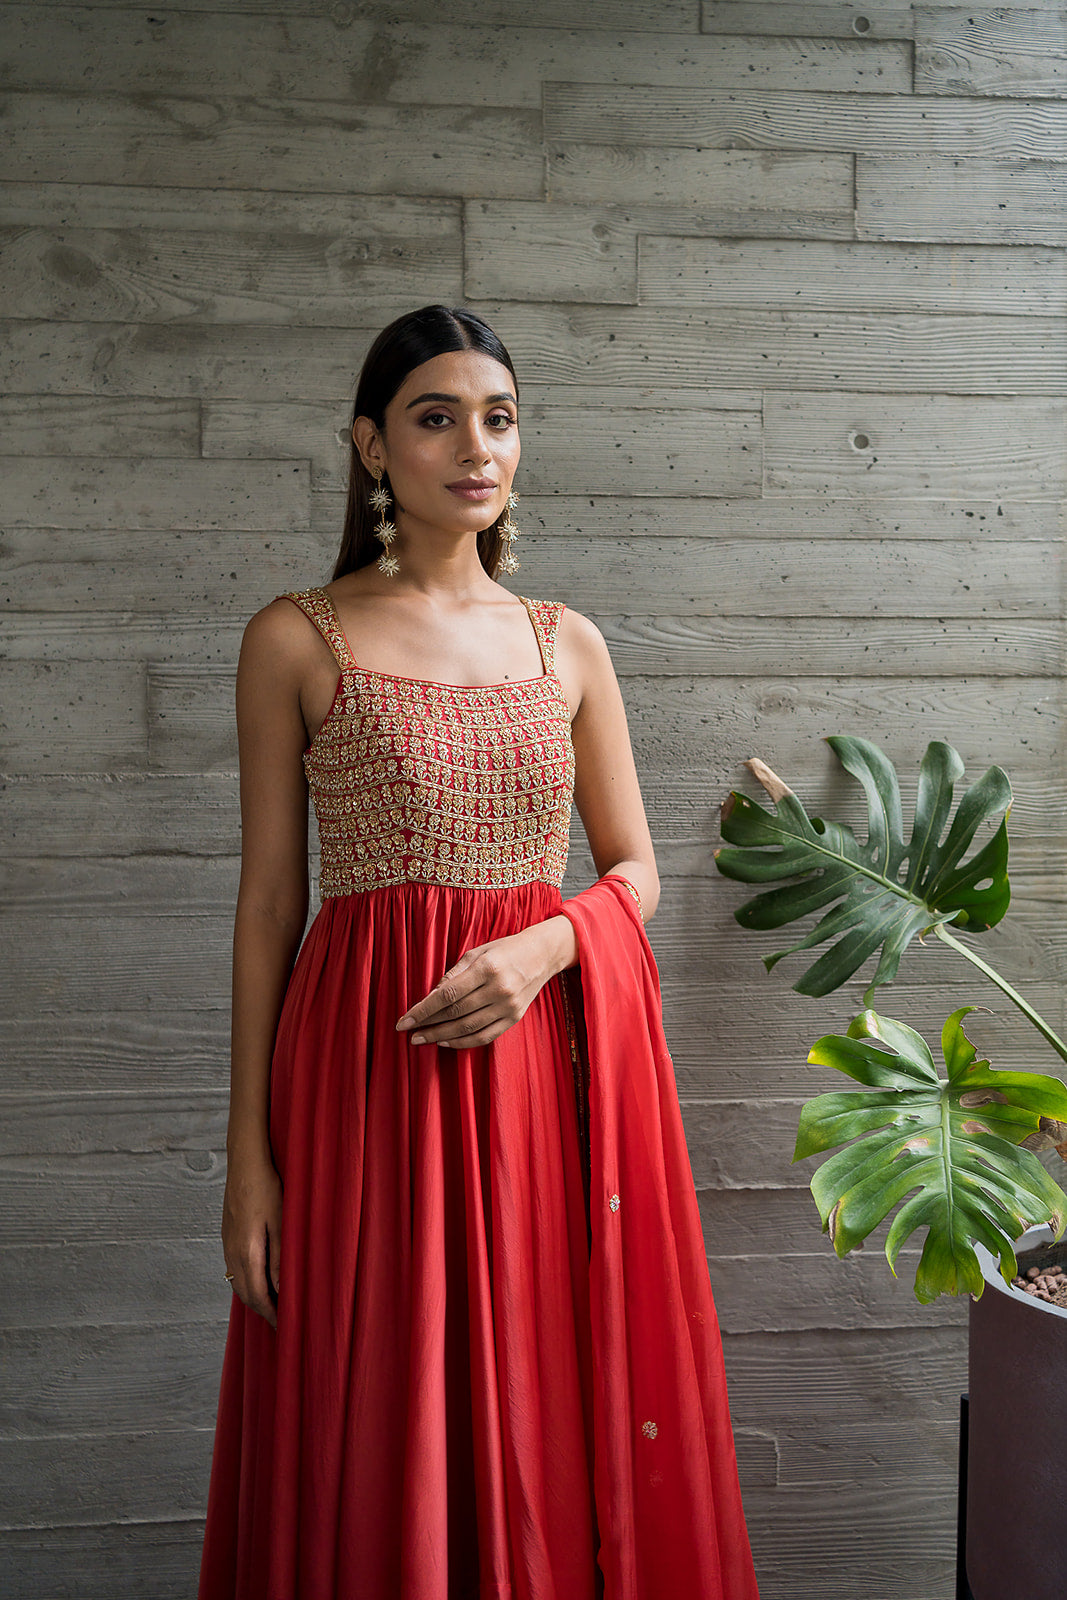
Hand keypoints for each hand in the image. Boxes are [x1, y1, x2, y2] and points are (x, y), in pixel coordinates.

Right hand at [221, 1146, 281, 1329]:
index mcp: (246, 1252)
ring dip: (254, 1296)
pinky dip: (248, 1281)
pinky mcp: (227, 1235)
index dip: (270, 1314)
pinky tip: (261, 1277)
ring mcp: (227, 1244)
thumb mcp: (281, 1222)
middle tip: (281, 1320)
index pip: (256, 1295)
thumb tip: (281, 1289)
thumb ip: (280, 1257)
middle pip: (244, 1293)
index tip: (284, 1326)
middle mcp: (232, 1252)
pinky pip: (235, 1268)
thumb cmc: (267, 1187)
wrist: (244, 1162)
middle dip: (262, 1310)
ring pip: (238, 1282)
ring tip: (274, 1303)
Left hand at [396, 916, 575, 1050]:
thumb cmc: (505, 950)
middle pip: (455, 1013)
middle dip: (428, 1025)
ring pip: (468, 1028)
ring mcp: (508, 1006)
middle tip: (409, 1033)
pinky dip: (463, 1042)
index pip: (447, 995)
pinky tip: (446, 1041)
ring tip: (423, 1039)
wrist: (541, 955)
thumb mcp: (477, 952)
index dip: (423, 1010)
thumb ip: (454, 973)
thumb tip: (431, 995)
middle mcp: (498, 989)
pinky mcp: (514, 1018)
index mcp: (486, 968)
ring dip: (441, 1036)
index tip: (404, 1020)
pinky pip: (485, 1036)